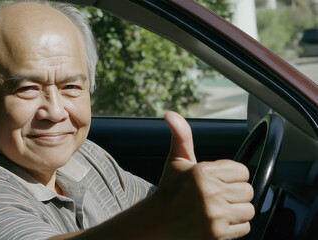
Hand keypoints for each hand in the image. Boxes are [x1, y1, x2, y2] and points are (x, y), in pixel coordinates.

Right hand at [153, 111, 254, 238]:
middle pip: (248, 191)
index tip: (218, 180)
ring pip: (248, 210)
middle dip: (235, 193)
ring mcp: (215, 215)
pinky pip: (245, 227)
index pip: (242, 171)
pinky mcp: (218, 234)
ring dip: (237, 210)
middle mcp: (210, 193)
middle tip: (217, 195)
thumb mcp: (176, 160)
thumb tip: (171, 114)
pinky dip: (235, 226)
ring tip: (219, 208)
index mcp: (203, 172)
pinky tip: (219, 221)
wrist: (158, 222)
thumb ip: (181, 135)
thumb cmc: (170, 190)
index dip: (232, 175)